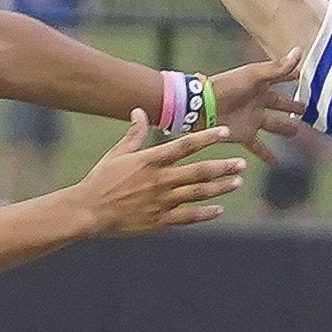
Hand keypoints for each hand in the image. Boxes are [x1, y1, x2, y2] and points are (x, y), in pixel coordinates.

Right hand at [76, 111, 244, 233]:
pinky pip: (188, 217)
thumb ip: (134, 133)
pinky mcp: (160, 220)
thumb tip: (139, 111)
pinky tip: (219, 209)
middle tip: (242, 163)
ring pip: (199, 193)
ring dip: (221, 188)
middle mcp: (161, 180)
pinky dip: (205, 213)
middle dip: (224, 166)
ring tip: (237, 182)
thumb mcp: (117, 153)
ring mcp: (163, 201)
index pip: (186, 145)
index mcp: (152, 160)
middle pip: (200, 171)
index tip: (225, 132)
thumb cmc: (102, 179)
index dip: (208, 137)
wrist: (89, 210)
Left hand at [210, 48, 304, 164]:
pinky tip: (276, 162)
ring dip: (284, 128)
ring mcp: (252, 119)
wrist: (203, 106)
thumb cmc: (227, 86)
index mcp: (260, 84)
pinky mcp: (245, 135)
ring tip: (296, 132)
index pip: (281, 78)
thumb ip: (278, 68)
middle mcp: (257, 101)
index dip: (293, 77)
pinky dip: (266, 155)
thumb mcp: (255, 75)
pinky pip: (258, 146)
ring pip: (273, 125)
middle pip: (279, 104)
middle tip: (306, 109)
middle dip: (292, 106)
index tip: (306, 77)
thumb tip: (300, 51)